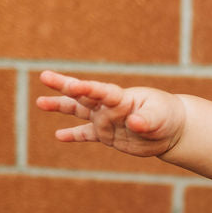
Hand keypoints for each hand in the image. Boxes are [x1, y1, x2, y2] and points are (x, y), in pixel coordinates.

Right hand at [37, 72, 184, 158]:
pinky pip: (86, 134)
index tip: (72, 86)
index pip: (101, 91)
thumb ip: (146, 119)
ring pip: (78, 111)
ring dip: (60, 107)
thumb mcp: (159, 117)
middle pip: (83, 95)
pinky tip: (58, 136)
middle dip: (64, 87)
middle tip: (44, 76)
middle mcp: (109, 106)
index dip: (87, 89)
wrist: (171, 129)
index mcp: (121, 98)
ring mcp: (105, 120)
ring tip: (40, 102)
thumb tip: (134, 122)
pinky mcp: (106, 135)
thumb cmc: (167, 116)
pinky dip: (73, 135)